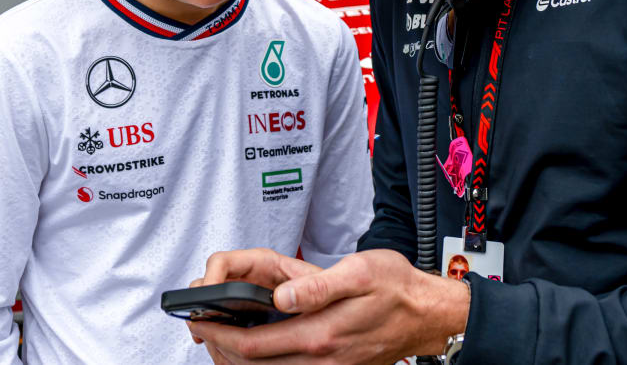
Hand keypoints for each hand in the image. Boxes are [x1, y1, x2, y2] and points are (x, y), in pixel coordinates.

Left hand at [188, 249, 469, 364]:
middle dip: (221, 348)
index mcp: (321, 334)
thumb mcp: (359, 271)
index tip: (199, 321)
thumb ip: (317, 286)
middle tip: (200, 328)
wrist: (427, 314)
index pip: (254, 344)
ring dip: (237, 358)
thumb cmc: (396, 288)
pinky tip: (253, 349)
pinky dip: (261, 363)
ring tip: (218, 338)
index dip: (220, 334)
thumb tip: (281, 295)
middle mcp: (322, 359)